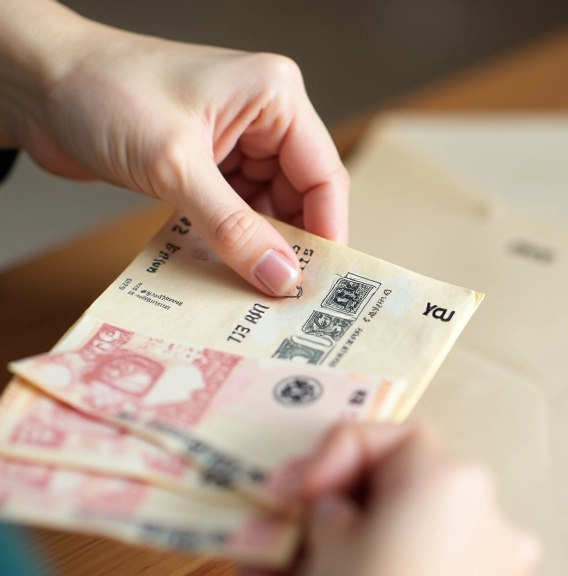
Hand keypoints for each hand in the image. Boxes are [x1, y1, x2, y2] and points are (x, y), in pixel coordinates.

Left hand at [0, 1, 346, 295]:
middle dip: (289, 243)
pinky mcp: (204, 159)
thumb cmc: (103, 91)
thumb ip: (233, 227)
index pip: (323, 174)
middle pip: (298, 195)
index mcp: (274, 96)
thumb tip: (280, 276)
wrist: (34, 82)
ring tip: (250, 286)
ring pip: (265, 207)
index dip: (326, 230)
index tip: (322, 280)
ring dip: (256, 245)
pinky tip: (221, 265)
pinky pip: (232, 209)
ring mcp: (232, 138)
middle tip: (285, 294)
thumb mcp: (176, 166)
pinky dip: (227, 237)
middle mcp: (261, 115)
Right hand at [292, 424, 539, 575]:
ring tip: (276, 568)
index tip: (292, 494)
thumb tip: (332, 516)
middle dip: (332, 512)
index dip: (334, 456)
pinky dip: (377, 572)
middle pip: (400, 493)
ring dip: (342, 550)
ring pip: (407, 541)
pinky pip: (424, 572)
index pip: (390, 439)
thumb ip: (324, 515)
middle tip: (277, 530)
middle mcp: (487, 518)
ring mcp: (494, 568)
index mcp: (451, 483)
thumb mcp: (324, 551)